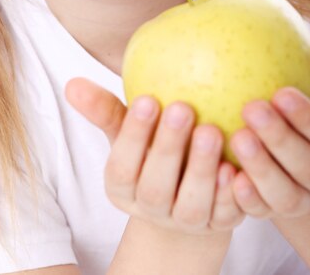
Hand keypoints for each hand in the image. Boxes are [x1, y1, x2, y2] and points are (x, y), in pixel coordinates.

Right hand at [65, 79, 244, 234]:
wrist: (186, 193)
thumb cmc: (151, 150)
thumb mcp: (127, 130)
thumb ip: (105, 110)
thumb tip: (73, 84)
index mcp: (122, 187)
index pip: (121, 166)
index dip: (134, 136)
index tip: (148, 100)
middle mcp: (151, 209)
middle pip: (154, 187)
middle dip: (168, 148)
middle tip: (183, 108)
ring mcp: (185, 222)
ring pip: (191, 204)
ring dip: (202, 169)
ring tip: (212, 130)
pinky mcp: (218, 225)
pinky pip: (226, 214)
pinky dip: (231, 194)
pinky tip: (237, 166)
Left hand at [229, 41, 309, 218]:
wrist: (297, 155)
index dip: (309, 119)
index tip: (281, 93)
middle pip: (309, 167)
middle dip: (280, 140)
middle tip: (251, 108)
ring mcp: (303, 202)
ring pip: (285, 195)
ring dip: (261, 168)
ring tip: (237, 138)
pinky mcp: (273, 213)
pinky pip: (258, 211)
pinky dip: (243, 197)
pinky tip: (223, 172)